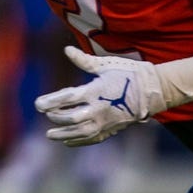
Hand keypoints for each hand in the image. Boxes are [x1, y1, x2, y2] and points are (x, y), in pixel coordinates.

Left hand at [34, 46, 166, 146]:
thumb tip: (66, 49)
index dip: (51, 102)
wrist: (155, 90)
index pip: (68, 98)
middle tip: (46, 115)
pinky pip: (94, 139)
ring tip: (50, 135)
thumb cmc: (129, 74)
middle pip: (74, 118)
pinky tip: (67, 142)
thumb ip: (84, 60)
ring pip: (82, 132)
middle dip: (57, 118)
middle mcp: (101, 109)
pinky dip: (80, 141)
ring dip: (64, 134)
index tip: (37, 105)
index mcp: (97, 91)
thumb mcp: (106, 65)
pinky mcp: (114, 129)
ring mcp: (108, 121)